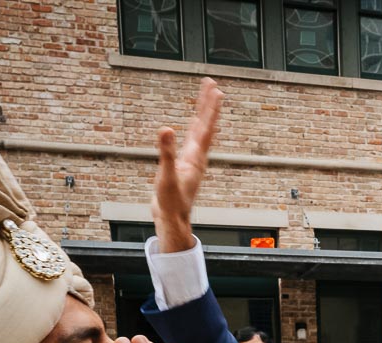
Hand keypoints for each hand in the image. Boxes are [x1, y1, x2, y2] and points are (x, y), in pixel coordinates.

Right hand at [151, 78, 223, 253]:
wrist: (172, 219)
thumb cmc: (171, 201)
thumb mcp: (166, 176)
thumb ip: (166, 153)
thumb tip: (166, 130)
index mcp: (195, 157)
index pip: (206, 127)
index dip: (210, 108)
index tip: (216, 90)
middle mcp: (197, 156)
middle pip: (205, 125)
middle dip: (207, 104)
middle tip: (211, 84)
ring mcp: (192, 160)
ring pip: (199, 132)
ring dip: (202, 114)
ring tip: (206, 98)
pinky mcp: (184, 165)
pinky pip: (192, 140)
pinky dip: (193, 129)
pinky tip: (192, 125)